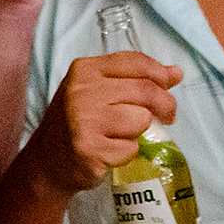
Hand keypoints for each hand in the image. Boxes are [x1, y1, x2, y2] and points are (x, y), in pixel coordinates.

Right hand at [23, 50, 181, 194]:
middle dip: (164, 105)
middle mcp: (83, 91)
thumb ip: (133, 79)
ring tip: (124, 134)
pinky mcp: (91, 149)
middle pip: (145, 90)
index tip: (167, 86)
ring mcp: (85, 120)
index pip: (136, 62)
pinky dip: (128, 152)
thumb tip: (175, 73)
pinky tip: (111, 150)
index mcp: (85, 69)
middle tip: (167, 116)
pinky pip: (131, 148)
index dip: (159, 74)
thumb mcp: (98, 90)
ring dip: (141, 130)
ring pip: (141, 119)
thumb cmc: (78, 121)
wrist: (47, 161)